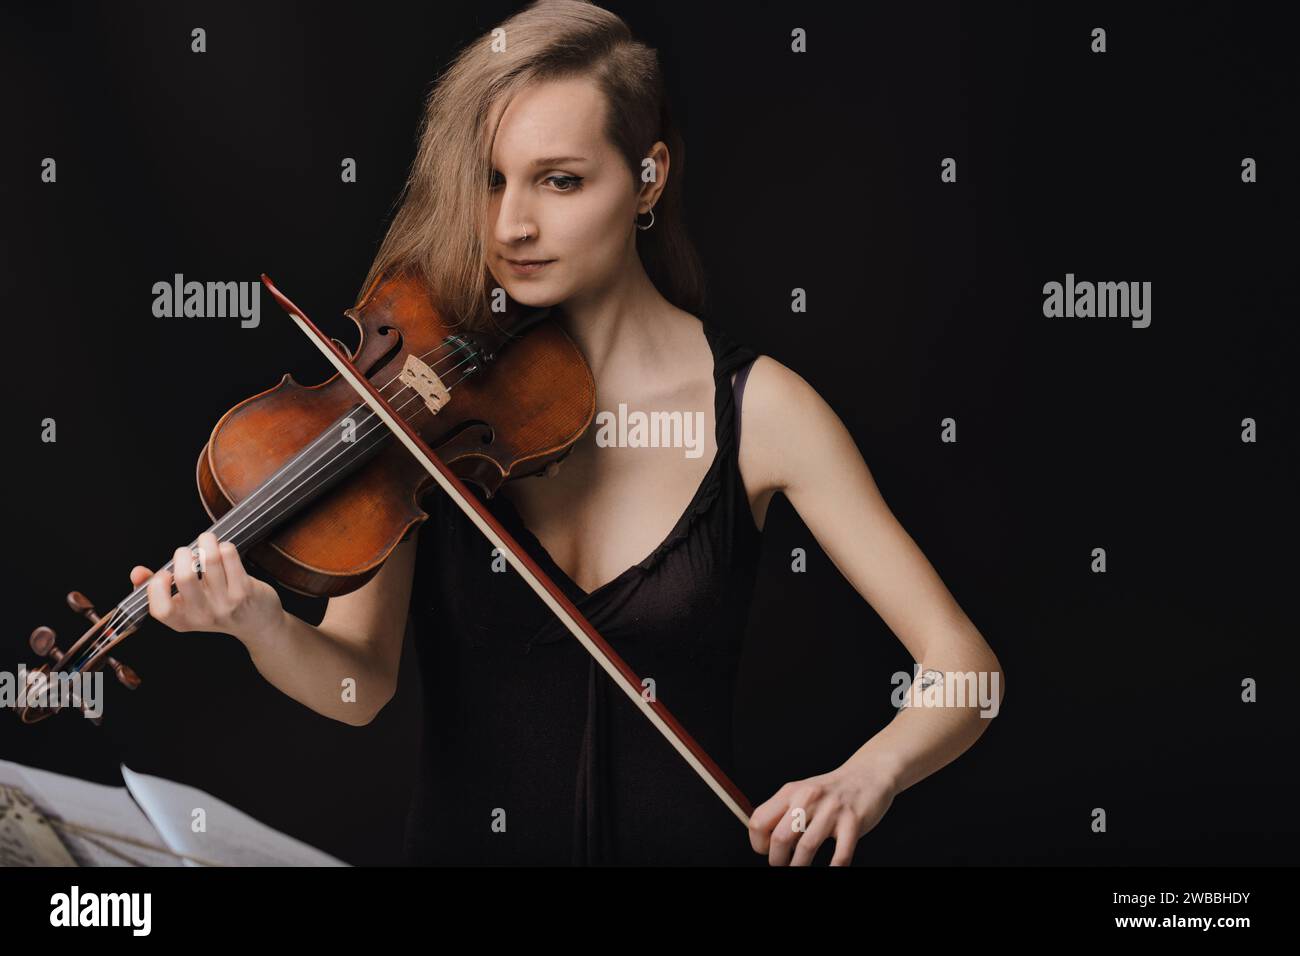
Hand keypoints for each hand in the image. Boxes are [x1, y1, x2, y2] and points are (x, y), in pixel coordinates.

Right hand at [130, 531, 282, 644]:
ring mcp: (226, 604)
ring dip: (206, 542)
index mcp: (183, 621)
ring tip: (207, 541)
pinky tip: (224, 550)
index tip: (164, 573)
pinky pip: (229, 556)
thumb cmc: (217, 608)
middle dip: (182, 554)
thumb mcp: (186, 606)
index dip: (156, 586)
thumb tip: (137, 572)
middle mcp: (204, 616)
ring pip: (210, 560)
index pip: (160, 609)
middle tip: (188, 552)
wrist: (258, 624)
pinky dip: (224, 546)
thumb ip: (158, 589)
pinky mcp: (245, 591)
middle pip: (185, 578)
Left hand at [748, 764, 896, 865]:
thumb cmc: (830, 791)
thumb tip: (765, 843)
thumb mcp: (801, 792)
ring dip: (799, 867)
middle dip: (777, 860)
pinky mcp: (853, 821)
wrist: (866, 775)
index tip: (766, 851)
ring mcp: (831, 810)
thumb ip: (783, 812)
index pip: (759, 821)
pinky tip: (829, 870)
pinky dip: (833, 868)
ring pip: (806, 848)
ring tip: (800, 870)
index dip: (758, 843)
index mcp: (790, 792)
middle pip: (780, 837)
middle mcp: (808, 798)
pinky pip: (840, 854)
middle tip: (782, 865)